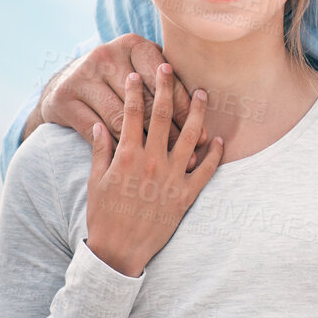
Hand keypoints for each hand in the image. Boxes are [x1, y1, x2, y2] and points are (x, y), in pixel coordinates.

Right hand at [25, 34, 205, 166]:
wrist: (61, 89)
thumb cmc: (115, 84)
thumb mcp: (138, 69)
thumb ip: (163, 82)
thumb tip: (199, 103)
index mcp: (131, 44)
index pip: (164, 80)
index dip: (183, 106)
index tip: (203, 132)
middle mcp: (105, 56)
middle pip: (146, 100)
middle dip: (172, 129)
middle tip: (194, 148)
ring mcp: (81, 77)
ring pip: (123, 119)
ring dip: (148, 143)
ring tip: (174, 160)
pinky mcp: (63, 100)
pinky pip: (96, 130)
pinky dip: (115, 146)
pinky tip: (134, 159)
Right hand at [83, 64, 223, 277]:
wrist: (119, 250)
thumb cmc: (104, 215)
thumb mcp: (96, 181)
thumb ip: (100, 150)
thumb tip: (102, 124)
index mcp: (127, 156)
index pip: (132, 114)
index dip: (136, 91)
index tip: (138, 73)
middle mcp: (151, 162)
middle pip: (162, 116)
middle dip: (166, 88)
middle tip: (170, 67)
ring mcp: (171, 177)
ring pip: (190, 136)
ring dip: (197, 112)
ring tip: (202, 93)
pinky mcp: (186, 195)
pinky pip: (206, 169)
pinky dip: (216, 153)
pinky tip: (221, 139)